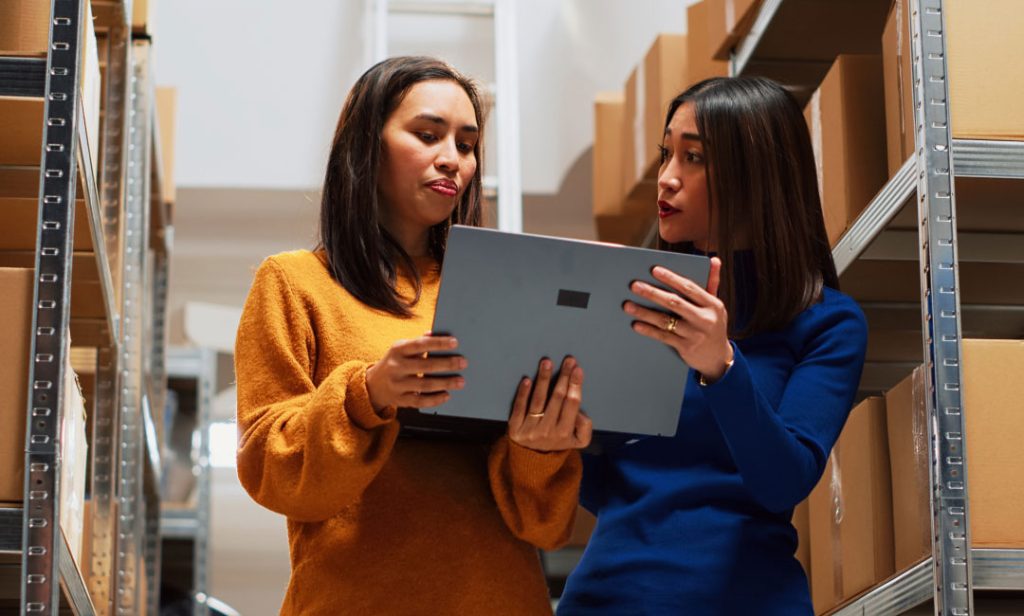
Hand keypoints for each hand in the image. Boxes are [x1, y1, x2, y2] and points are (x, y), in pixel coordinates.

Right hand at [365, 335, 466, 410]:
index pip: (420, 344)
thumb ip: (419, 342)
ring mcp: (397, 385)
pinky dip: (434, 399)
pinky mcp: (399, 400)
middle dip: (446, 364)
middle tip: (463, 363)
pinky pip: (419, 401)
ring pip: (424, 385)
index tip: (455, 342)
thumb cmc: (394, 362)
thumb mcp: (401, 348)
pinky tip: (446, 395)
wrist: (373, 384)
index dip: (438, 343)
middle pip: (425, 366)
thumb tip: (436, 334)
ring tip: (460, 381)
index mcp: (398, 350)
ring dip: (445, 383)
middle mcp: (396, 367)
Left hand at [508, 356, 592, 451]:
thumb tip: (580, 412)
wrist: (533, 458)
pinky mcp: (514, 428)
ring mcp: (530, 429)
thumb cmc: (558, 440)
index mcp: (565, 432)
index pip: (572, 404)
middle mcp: (548, 431)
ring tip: (546, 362)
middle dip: (564, 377)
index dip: (575, 386)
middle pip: (557, 398)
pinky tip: (527, 380)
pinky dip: (523, 394)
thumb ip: (585, 427)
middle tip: (568, 360)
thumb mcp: (578, 440)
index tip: (577, 369)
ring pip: (538, 400)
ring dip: (543, 379)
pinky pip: (519, 408)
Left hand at [623, 257, 733, 382]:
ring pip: (665, 320)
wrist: (718, 357)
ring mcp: (694, 334)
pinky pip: (663, 336)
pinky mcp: (685, 347)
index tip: (654, 270)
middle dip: (653, 293)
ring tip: (628, 305)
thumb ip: (712, 282)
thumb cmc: (713, 325)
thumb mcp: (716, 304)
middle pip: (674, 302)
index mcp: (712, 304)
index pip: (689, 287)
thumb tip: (713, 260)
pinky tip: (636, 324)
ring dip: (645, 312)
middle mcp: (704, 319)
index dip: (671, 278)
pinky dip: (648, 330)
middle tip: (635, 285)